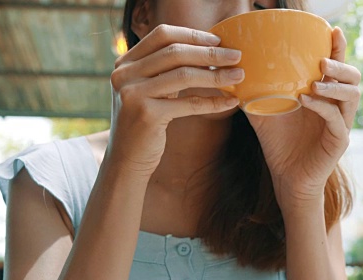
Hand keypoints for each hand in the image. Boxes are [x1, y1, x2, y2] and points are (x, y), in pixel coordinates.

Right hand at [106, 25, 243, 177]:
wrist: (126, 161)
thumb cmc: (144, 124)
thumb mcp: (147, 90)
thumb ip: (163, 70)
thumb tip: (206, 50)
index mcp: (125, 63)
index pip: (162, 35)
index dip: (193, 35)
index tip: (218, 41)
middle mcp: (124, 74)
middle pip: (176, 52)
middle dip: (211, 53)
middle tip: (237, 56)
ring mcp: (133, 94)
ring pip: (184, 75)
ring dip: (216, 75)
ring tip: (238, 76)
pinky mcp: (146, 115)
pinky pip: (189, 103)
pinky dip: (213, 102)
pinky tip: (230, 102)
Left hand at [245, 27, 360, 210]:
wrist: (286, 179)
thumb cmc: (279, 147)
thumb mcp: (264, 116)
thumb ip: (255, 96)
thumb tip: (234, 77)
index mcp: (325, 97)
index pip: (337, 68)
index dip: (338, 49)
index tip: (331, 31)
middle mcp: (337, 108)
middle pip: (353, 78)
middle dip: (341, 64)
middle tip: (322, 60)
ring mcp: (341, 124)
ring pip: (352, 96)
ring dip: (334, 85)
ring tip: (315, 80)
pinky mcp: (339, 141)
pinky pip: (337, 119)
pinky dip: (323, 107)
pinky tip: (307, 100)